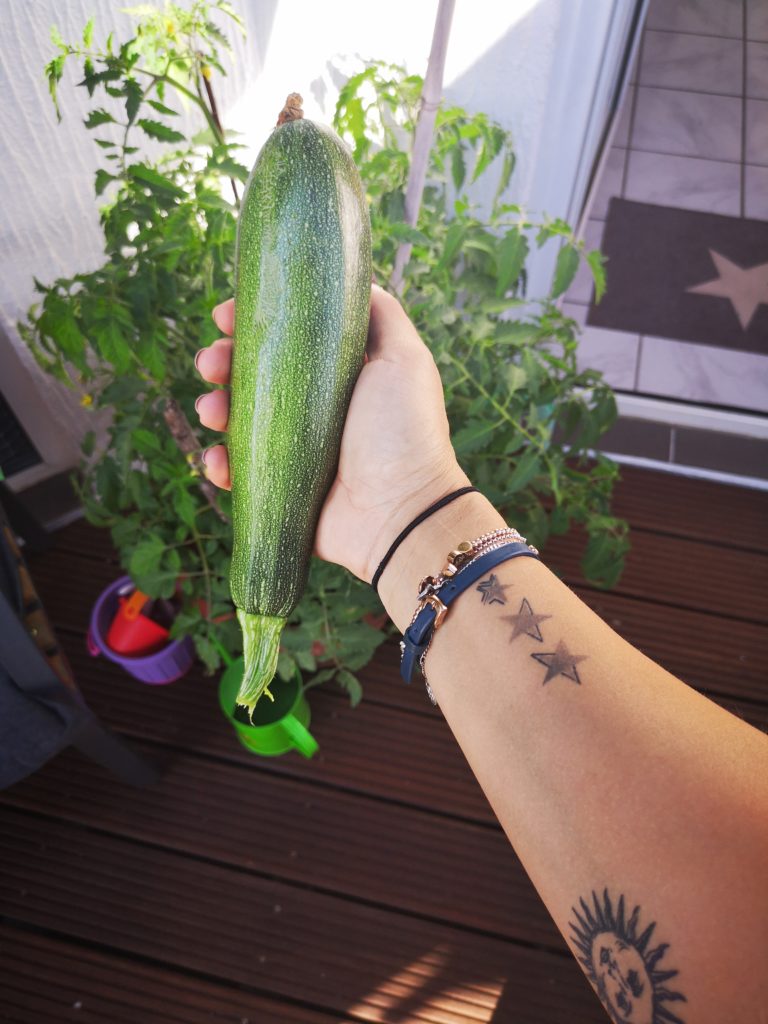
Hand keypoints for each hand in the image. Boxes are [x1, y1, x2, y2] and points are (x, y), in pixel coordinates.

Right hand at [194, 284, 468, 582]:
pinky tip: (217, 459)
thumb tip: (354, 279)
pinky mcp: (279, 490)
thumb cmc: (405, 432)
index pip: (285, 339)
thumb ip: (383, 315)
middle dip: (222, 363)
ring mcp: (293, 451)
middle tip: (210, 362)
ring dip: (213, 409)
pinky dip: (220, 463)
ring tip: (210, 412)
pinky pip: (236, 472)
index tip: (226, 314)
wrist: (401, 512)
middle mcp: (313, 410)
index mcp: (337, 376)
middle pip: (252, 376)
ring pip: (237, 421)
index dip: (252, 323)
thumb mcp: (405, 359)